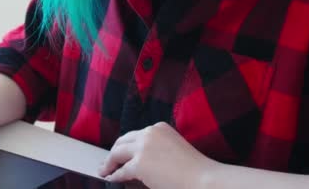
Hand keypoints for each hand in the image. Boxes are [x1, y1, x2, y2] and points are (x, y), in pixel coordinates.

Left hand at [99, 122, 215, 188]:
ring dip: (109, 163)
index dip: (125, 145)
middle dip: (113, 152)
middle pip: (122, 141)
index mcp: (159, 128)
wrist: (204, 180)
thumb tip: (136, 162)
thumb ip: (156, 150)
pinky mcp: (139, 164)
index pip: (136, 135)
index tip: (119, 152)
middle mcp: (149, 133)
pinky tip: (111, 179)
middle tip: (107, 162)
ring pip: (117, 153)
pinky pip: (121, 170)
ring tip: (104, 171)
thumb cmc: (194, 170)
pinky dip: (114, 175)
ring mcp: (143, 148)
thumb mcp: (173, 150)